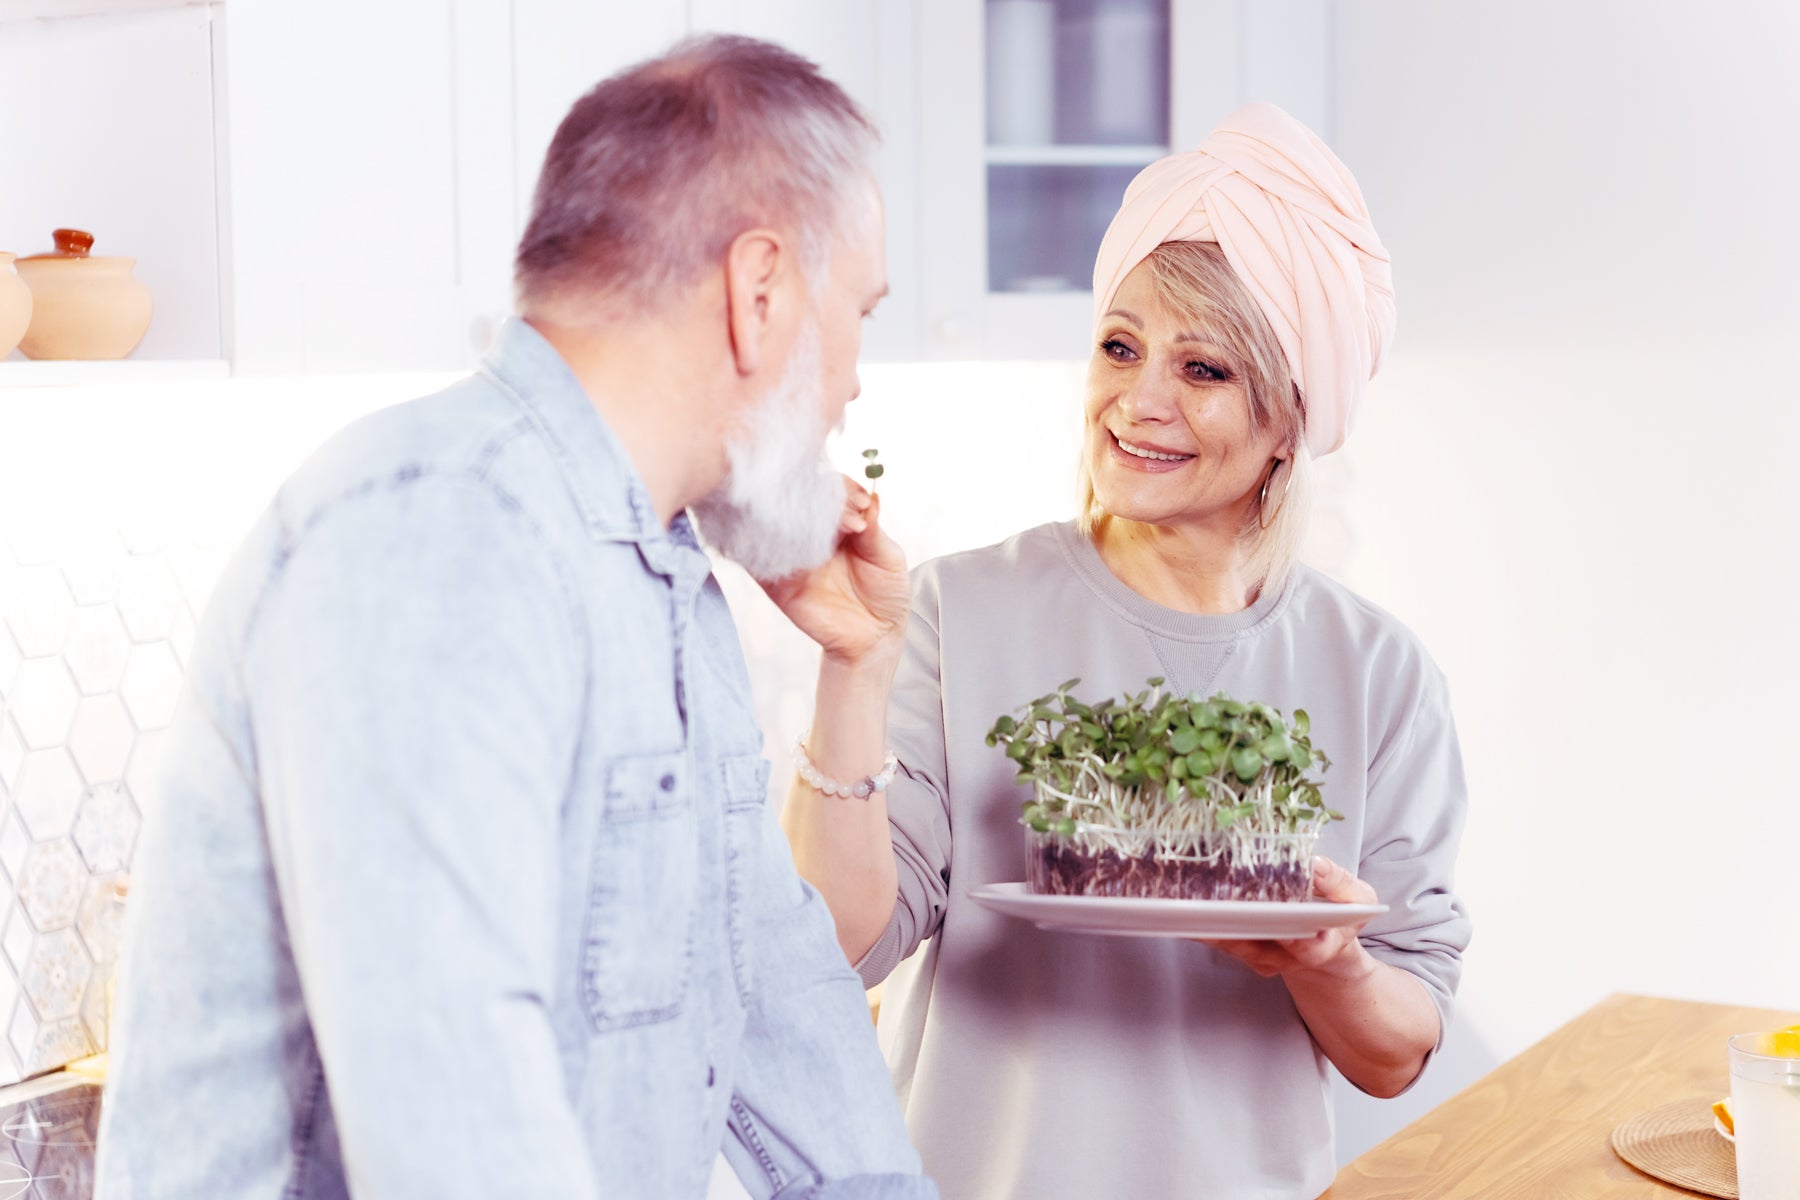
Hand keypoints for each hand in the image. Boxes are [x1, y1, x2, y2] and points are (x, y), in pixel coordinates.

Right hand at [761, 478, 909, 666]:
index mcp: (839, 523)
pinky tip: (784, 539)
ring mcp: (793, 557)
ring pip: (778, 525)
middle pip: (802, 503)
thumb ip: (874, 530)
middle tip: (847, 512)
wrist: (875, 636)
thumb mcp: (888, 558)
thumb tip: (870, 498)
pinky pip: (759, 560)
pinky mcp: (777, 583)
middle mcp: (812, 535)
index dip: (843, 490)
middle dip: (821, 500)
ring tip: (823, 523)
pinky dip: (762, 545)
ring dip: (795, 517)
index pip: (831, 492)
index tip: (861, 502)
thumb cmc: (886, 593)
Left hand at [1201, 857, 1379, 979]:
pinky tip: (1182, 900)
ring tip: (1187, 896)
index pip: (1305, 948)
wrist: (1324, 942)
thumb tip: (1313, 863)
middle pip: (1256, 944)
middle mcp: (1286, 959)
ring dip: (1208, 919)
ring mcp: (1260, 957)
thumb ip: (1339, 882)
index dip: (1287, 936)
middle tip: (1211, 900)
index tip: (1271, 917)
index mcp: (1320, 947)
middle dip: (1233, 922)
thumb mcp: (1357, 897)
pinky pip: (1217, 936)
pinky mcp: (1239, 949)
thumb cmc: (1341, 915)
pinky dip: (1200, 918)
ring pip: (1230, 941)